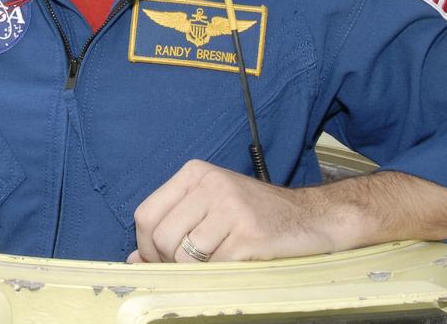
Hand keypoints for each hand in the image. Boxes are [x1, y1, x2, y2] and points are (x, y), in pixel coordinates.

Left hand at [128, 160, 446, 263]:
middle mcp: (211, 184)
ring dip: (194, 271)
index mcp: (196, 172)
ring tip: (216, 264)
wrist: (314, 220)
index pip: (146, 214)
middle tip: (190, 268)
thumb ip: (172, 226)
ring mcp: (231, 208)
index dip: (146, 245)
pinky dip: (218, 275)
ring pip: (184, 256)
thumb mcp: (210, 209)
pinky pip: (212, 268)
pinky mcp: (248, 236)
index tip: (159, 259)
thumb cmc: (256, 217)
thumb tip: (132, 258)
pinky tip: (236, 265)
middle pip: (161, 238)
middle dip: (167, 263)